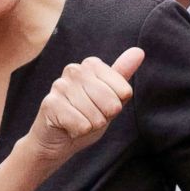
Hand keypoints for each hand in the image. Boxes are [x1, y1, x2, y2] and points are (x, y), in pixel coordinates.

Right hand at [28, 47, 143, 161]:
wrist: (56, 139)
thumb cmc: (85, 116)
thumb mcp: (109, 97)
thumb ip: (122, 75)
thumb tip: (139, 51)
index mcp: (91, 65)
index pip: (124, 91)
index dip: (116, 106)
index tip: (102, 107)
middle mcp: (74, 70)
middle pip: (112, 103)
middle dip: (104, 117)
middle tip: (89, 116)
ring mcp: (60, 85)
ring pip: (96, 116)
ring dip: (90, 126)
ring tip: (78, 121)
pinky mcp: (50, 104)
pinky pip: (82, 125)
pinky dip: (79, 132)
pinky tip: (68, 127)